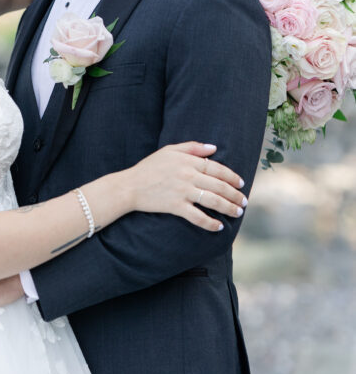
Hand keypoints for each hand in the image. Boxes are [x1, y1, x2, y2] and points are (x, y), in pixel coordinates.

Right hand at [127, 142, 246, 231]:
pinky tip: (219, 227)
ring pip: (213, 201)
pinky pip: (197, 216)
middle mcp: (188, 175)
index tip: (241, 184)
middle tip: (244, 202)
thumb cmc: (148, 167)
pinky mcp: (175, 206)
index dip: (232, 177)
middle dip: (235, 195)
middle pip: (219, 186)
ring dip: (229, 208)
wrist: (129, 186)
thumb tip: (214, 148)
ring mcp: (182, 191)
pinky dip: (210, 223)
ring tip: (238, 213)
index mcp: (189, 161)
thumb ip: (192, 147)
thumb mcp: (169, 150)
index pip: (218, 169)